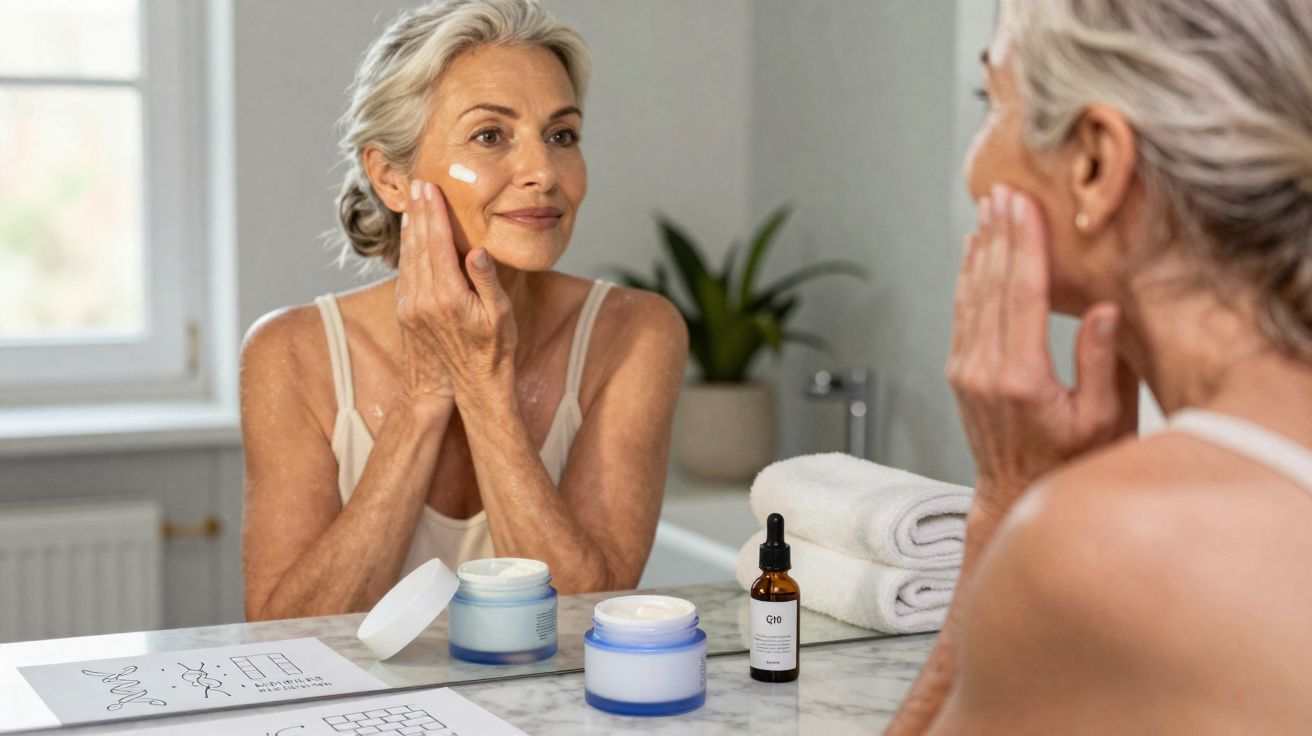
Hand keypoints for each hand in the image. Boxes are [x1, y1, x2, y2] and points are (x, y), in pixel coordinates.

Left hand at [396, 180, 516, 406]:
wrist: (469, 385)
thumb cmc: (494, 351)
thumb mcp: (500, 316)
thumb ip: (487, 281)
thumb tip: (477, 251)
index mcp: (447, 296)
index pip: (437, 244)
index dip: (433, 214)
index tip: (430, 189)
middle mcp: (424, 300)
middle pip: (419, 245)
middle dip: (419, 213)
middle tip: (418, 184)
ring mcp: (412, 307)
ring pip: (408, 257)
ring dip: (411, 228)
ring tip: (412, 203)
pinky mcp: (408, 313)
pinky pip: (406, 273)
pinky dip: (407, 250)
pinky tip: (410, 237)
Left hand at [946, 185, 1137, 523]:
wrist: (1017, 496)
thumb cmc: (1070, 463)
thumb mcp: (1104, 422)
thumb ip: (1104, 365)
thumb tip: (1105, 310)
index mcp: (1022, 380)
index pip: (1022, 295)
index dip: (1022, 245)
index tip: (1023, 205)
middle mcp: (984, 371)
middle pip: (989, 286)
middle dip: (997, 234)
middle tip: (1001, 190)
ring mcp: (965, 371)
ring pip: (970, 295)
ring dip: (980, 248)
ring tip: (989, 209)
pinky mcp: (959, 372)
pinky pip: (962, 313)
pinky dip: (968, 277)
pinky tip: (975, 251)